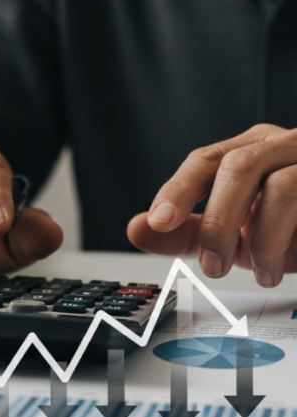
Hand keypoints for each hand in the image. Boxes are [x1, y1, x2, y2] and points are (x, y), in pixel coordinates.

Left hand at [128, 123, 296, 286]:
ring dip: (263, 239)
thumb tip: (136, 228)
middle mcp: (285, 145)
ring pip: (282, 186)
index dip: (178, 189)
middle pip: (238, 167)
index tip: (158, 221)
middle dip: (218, 222)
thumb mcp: (235, 233)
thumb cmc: (293, 228)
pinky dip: (292, 240)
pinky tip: (288, 263)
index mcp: (252, 150)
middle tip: (212, 267)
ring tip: (263, 271)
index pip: (206, 160)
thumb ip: (187, 232)